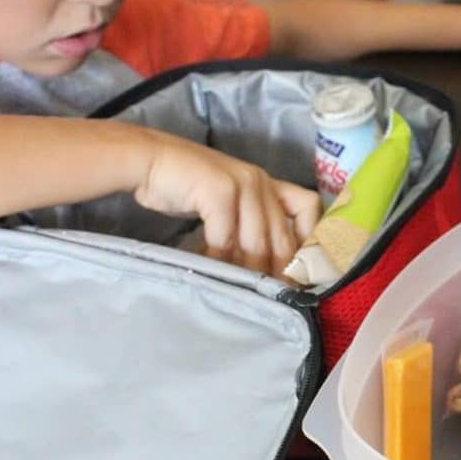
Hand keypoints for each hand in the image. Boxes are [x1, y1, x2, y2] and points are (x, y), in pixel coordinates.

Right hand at [133, 130, 320, 276]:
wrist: (150, 160)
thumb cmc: (185, 186)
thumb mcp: (227, 204)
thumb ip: (247, 226)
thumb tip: (264, 270)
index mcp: (267, 183)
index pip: (308, 208)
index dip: (310, 241)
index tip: (299, 272)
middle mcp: (260, 181)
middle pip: (282, 238)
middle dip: (277, 273)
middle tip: (269, 299)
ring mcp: (241, 184)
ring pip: (257, 243)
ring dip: (246, 272)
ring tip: (237, 289)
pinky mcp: (219, 190)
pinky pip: (226, 239)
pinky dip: (219, 259)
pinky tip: (209, 267)